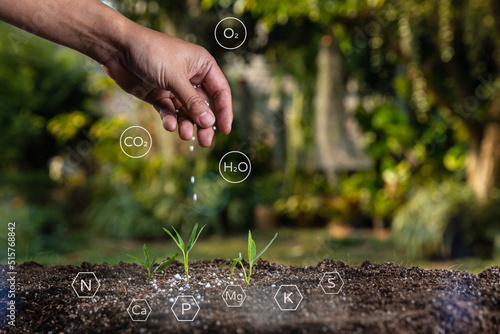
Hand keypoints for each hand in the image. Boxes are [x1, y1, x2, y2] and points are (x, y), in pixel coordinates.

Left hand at [101, 25, 231, 146]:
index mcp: (201, 65)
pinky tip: (168, 125)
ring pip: (186, 111)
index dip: (224, 111)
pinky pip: (169, 111)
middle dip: (203, 123)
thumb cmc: (150, 52)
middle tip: (204, 142)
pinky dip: (169, 119)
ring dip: (186, 124)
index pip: (220, 91)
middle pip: (203, 105)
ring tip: (184, 135)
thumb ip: (192, 102)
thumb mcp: (174, 78)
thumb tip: (209, 122)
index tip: (225, 130)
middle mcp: (190, 76)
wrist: (117, 48)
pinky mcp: (158, 94)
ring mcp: (174, 86)